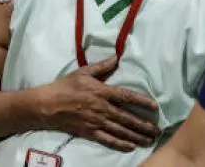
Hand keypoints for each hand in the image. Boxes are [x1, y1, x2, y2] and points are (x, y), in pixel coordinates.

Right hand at [39, 57, 160, 151]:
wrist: (47, 105)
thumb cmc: (66, 86)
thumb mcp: (83, 72)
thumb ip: (102, 66)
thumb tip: (117, 57)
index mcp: (102, 92)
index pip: (127, 96)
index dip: (142, 101)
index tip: (155, 107)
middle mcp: (102, 108)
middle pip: (127, 118)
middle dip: (144, 125)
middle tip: (158, 130)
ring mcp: (96, 122)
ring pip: (120, 130)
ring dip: (137, 135)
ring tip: (149, 139)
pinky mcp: (89, 133)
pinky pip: (107, 140)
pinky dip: (120, 144)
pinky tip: (131, 146)